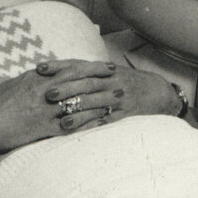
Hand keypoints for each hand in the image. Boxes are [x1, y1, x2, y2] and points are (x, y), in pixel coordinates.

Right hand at [0, 60, 120, 168]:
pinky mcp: (42, 129)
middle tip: (120, 78)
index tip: (105, 65)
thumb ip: (32, 81)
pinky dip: (89, 123)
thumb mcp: (13, 86)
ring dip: (101, 100)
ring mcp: (44, 110)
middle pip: (79, 81)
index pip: (69, 68)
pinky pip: (72, 125)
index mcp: (35, 78)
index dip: (90, 66)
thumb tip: (46, 75)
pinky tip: (103, 123)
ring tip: (118, 99)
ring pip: (79, 102)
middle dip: (101, 79)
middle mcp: (42, 91)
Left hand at [38, 61, 180, 126]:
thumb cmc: (125, 82)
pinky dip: (98, 125)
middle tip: (47, 94)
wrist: (158, 91)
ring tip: (63, 121)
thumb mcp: (107, 72)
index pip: (77, 65)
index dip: (58, 66)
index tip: (39, 68)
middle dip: (66, 89)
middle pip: (86, 84)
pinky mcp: (128, 114)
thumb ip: (84, 72)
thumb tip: (54, 71)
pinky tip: (86, 132)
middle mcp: (111, 81)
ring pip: (98, 104)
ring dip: (80, 112)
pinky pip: (112, 120)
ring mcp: (120, 98)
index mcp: (103, 69)